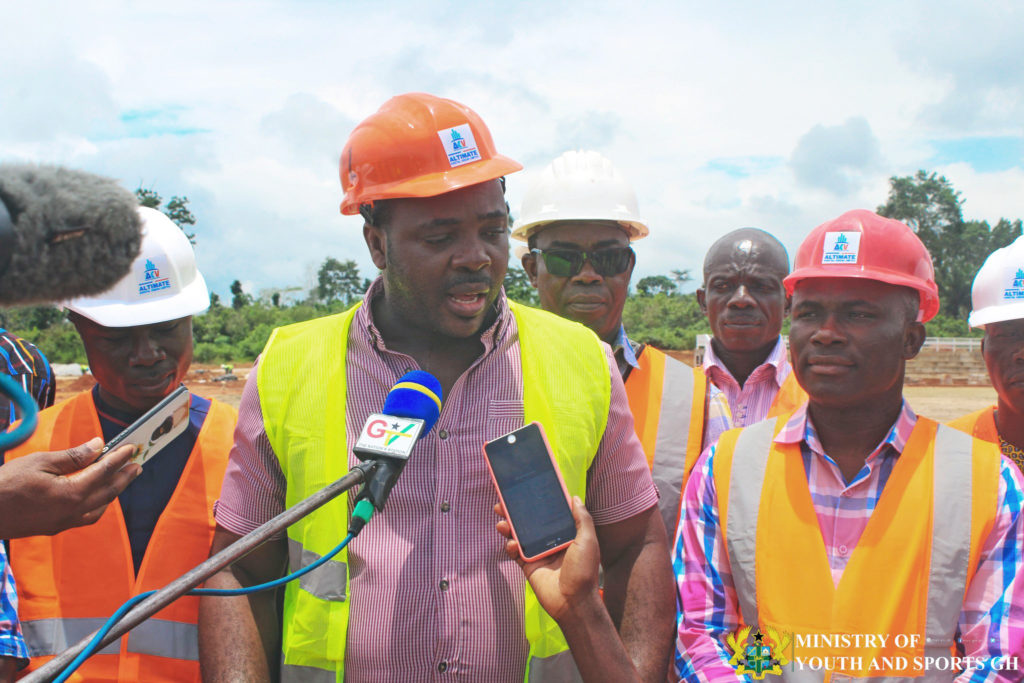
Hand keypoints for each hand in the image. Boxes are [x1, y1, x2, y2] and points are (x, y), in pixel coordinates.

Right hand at [0, 438, 140, 537]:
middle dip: (124, 477)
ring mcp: (63, 523)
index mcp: (70, 494)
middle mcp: (72, 512)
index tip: (131, 448)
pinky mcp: (53, 528)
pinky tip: (96, 498)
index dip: (119, 459)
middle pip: (107, 493)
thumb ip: (72, 456)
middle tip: (137, 464)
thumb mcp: (40, 462)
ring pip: (99, 508)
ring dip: (112, 493)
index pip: (103, 473)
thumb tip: (98, 446)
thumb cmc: (5, 484)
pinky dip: (97, 506)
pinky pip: (85, 518)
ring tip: (121, 479)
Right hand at [494, 496, 601, 622]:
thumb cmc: (584, 571)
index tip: (528, 488)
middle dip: (517, 511)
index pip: (550, 513)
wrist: (573, 603)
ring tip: (501, 519)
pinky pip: (515, 553)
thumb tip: (573, 497)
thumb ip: (582, 518)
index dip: (540, 501)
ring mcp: (538, 553)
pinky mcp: (528, 566)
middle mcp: (551, 541)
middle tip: (504, 501)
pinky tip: (511, 543)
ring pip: (519, 535)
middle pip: (530, 522)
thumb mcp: (588, 540)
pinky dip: (510, 546)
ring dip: (508, 525)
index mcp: (566, 534)